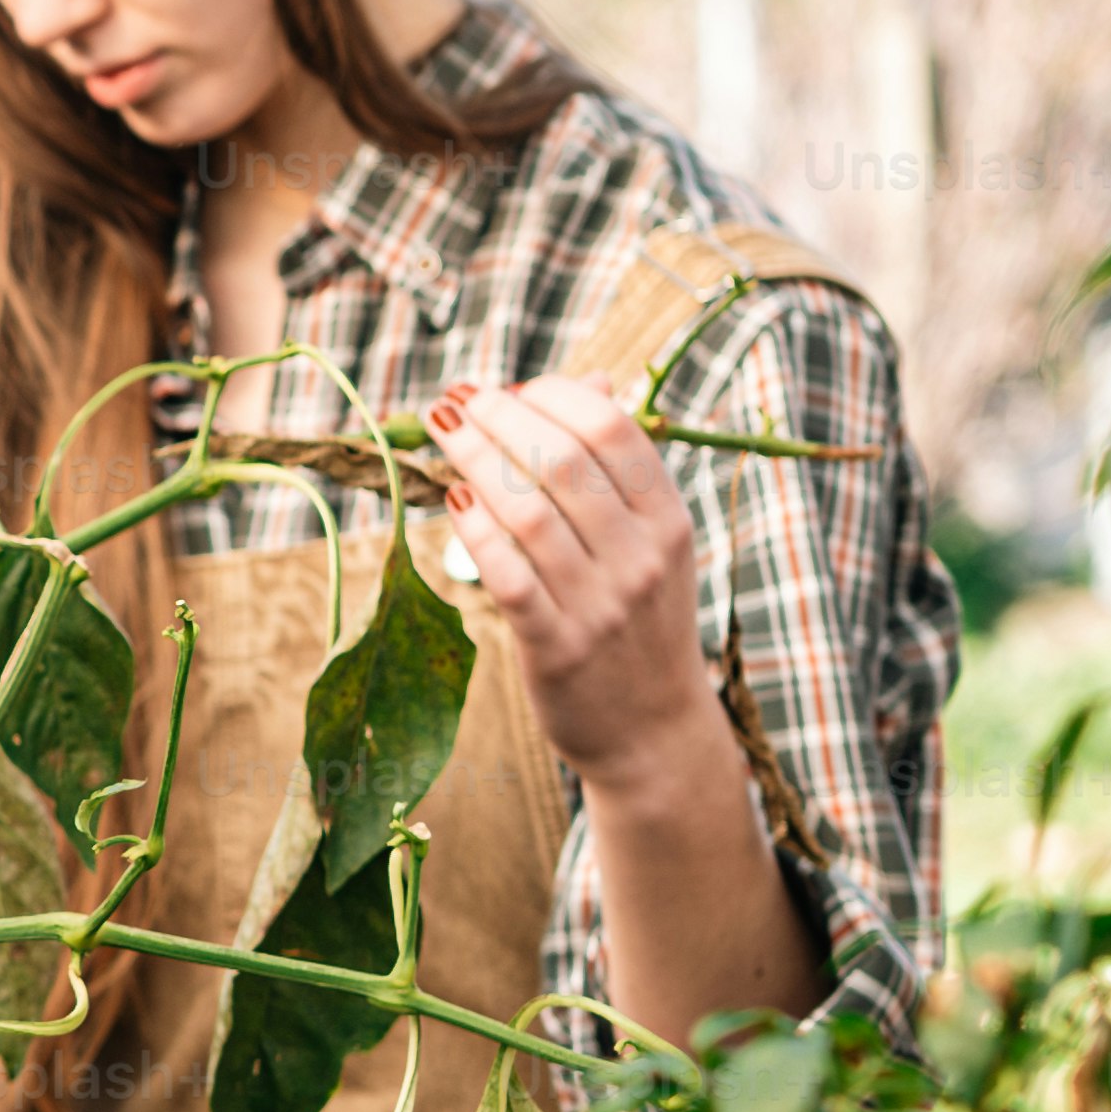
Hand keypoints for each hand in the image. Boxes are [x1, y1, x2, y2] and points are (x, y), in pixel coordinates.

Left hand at [425, 379, 713, 781]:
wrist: (653, 732)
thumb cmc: (639, 622)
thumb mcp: (652, 542)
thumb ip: (621, 468)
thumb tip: (591, 379)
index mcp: (668, 519)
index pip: (611, 429)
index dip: (552, 394)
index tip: (509, 387)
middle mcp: (641, 557)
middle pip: (563, 459)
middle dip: (500, 417)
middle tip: (457, 400)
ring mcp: (602, 605)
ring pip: (528, 511)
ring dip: (474, 461)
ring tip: (442, 433)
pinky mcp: (558, 649)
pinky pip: (508, 576)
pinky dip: (475, 532)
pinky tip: (451, 501)